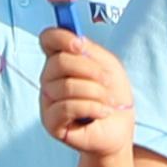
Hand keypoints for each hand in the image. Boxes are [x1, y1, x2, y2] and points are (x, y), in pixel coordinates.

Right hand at [33, 26, 133, 158]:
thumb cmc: (113, 96)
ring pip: (66, 86)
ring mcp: (47, 100)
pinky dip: (92, 108)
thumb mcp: (108, 66)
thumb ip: (89, 50)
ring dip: (96, 93)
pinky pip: (67, 108)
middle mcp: (49, 79)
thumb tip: (75, 40)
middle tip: (106, 81)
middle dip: (90, 70)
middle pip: (59, 62)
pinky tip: (103, 113)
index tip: (80, 46)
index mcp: (61, 60)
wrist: (120, 128)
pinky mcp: (50, 122)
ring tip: (107, 102)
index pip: (48, 39)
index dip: (61, 38)